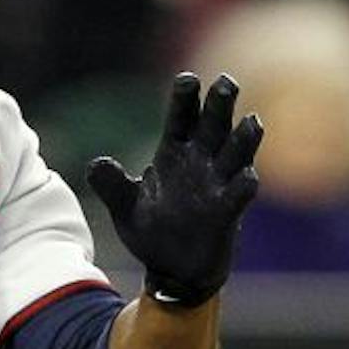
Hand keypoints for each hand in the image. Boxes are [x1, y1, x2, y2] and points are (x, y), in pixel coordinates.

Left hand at [86, 73, 263, 307]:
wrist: (171, 269)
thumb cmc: (152, 231)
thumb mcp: (124, 206)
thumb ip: (110, 184)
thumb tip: (97, 163)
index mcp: (174, 155)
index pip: (181, 120)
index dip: (185, 99)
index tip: (187, 79)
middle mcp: (201, 164)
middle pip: (213, 127)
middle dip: (219, 105)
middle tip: (226, 81)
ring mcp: (218, 186)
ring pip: (235, 155)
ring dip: (244, 139)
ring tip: (252, 120)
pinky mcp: (227, 214)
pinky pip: (239, 196)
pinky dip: (243, 186)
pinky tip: (247, 178)